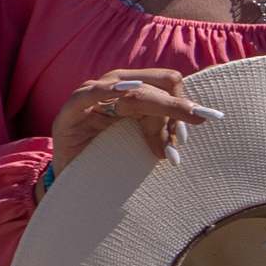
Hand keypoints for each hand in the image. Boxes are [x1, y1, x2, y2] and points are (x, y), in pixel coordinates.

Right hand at [46, 70, 218, 172]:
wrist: (72, 181)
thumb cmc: (108, 158)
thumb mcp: (140, 143)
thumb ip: (159, 133)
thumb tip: (182, 137)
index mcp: (134, 90)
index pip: (167, 83)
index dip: (182, 104)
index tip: (195, 127)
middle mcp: (115, 85)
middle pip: (155, 85)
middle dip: (174, 109)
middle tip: (187, 133)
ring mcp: (92, 94)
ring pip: (132, 89)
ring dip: (156, 108)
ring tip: (169, 134)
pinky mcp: (70, 110)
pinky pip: (89, 94)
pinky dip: (107, 90)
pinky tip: (123, 91)